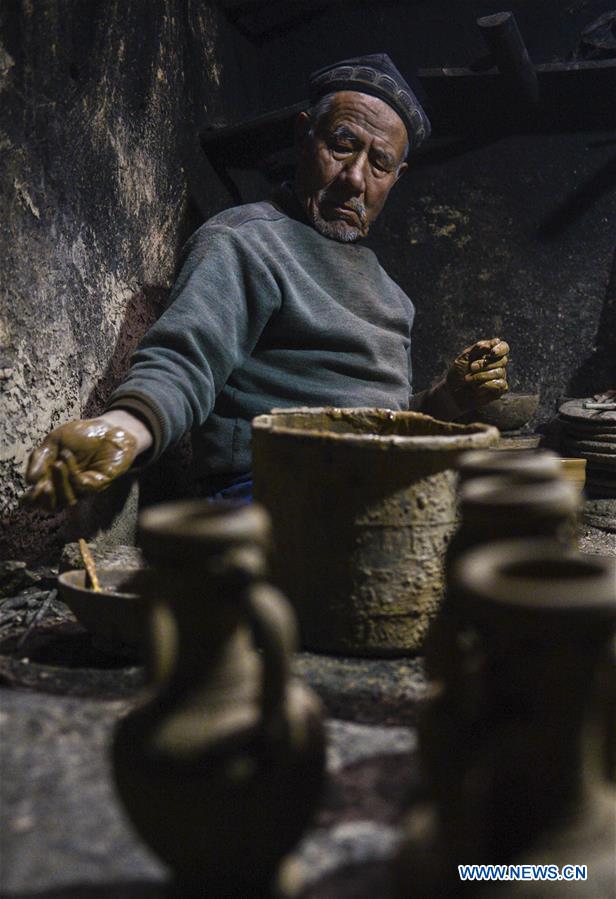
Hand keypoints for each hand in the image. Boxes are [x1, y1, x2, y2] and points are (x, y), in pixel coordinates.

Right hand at [21, 418, 138, 510]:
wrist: (108, 428)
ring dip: (59, 483)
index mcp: (52, 479)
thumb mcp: (54, 442)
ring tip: (56, 464)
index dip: (30, 500)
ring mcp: (83, 488)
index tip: (26, 492)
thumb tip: (29, 481)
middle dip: (43, 499)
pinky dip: (71, 471)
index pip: (38, 499)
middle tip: (41, 486)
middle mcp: (67, 487)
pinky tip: (66, 455)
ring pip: (66, 500)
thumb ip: (39, 459)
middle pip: (51, 506)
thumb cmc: (81, 435)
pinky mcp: (98, 484)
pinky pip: (81, 486)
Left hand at [445, 337, 508, 411]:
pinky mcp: (499, 391)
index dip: (501, 349)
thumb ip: (478, 348)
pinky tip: (476, 388)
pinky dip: (486, 385)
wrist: (451, 392)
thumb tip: (496, 341)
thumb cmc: (457, 373)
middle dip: (484, 364)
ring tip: (468, 379)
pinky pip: (500, 384)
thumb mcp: (464, 357)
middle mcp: (497, 365)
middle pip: (502, 360)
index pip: (504, 347)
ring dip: (482, 375)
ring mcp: (499, 378)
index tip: (491, 352)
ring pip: (499, 372)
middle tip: (471, 367)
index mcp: (490, 355)